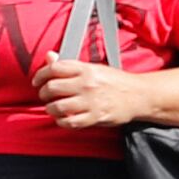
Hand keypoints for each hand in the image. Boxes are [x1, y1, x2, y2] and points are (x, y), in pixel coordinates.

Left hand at [31, 54, 153, 132]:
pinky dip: (62, 121)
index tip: (37, 81)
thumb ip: (70, 65)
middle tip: (47, 95)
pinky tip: (64, 118)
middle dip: (44, 93)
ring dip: (51, 109)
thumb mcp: (95, 68)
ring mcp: (90, 102)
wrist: (140, 96)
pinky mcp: (95, 117)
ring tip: (54, 108)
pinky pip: (69, 122)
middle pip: (52, 87)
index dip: (40, 75)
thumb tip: (49, 56)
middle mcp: (87, 85)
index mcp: (86, 70)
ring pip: (57, 107)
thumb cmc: (117, 82)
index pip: (54, 68)